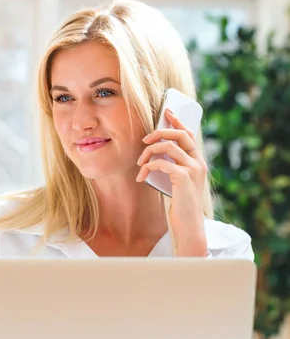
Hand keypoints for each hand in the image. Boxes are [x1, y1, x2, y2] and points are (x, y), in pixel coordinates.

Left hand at [136, 108, 207, 256]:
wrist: (188, 227)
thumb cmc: (181, 207)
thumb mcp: (177, 184)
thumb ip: (172, 169)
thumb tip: (155, 156)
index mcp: (198, 162)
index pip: (189, 134)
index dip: (177, 121)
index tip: (166, 112)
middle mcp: (198, 163)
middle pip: (180, 134)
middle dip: (159, 132)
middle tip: (144, 140)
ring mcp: (193, 170)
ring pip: (168, 147)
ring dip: (149, 152)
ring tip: (140, 163)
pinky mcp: (183, 178)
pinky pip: (162, 163)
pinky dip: (148, 167)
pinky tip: (141, 176)